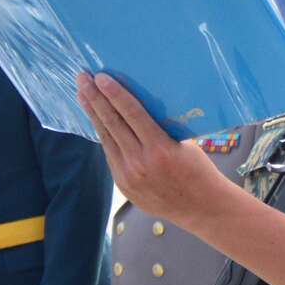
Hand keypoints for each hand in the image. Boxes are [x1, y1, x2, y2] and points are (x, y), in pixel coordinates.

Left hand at [76, 73, 236, 227]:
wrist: (201, 208)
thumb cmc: (199, 171)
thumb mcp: (185, 146)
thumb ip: (161, 132)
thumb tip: (140, 112)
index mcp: (160, 149)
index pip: (132, 114)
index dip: (115, 94)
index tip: (101, 77)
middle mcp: (140, 162)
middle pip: (112, 124)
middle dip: (95, 99)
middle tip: (82, 79)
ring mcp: (128, 175)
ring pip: (106, 138)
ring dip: (93, 115)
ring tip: (83, 95)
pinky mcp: (122, 185)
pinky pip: (110, 154)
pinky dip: (104, 136)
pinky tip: (97, 122)